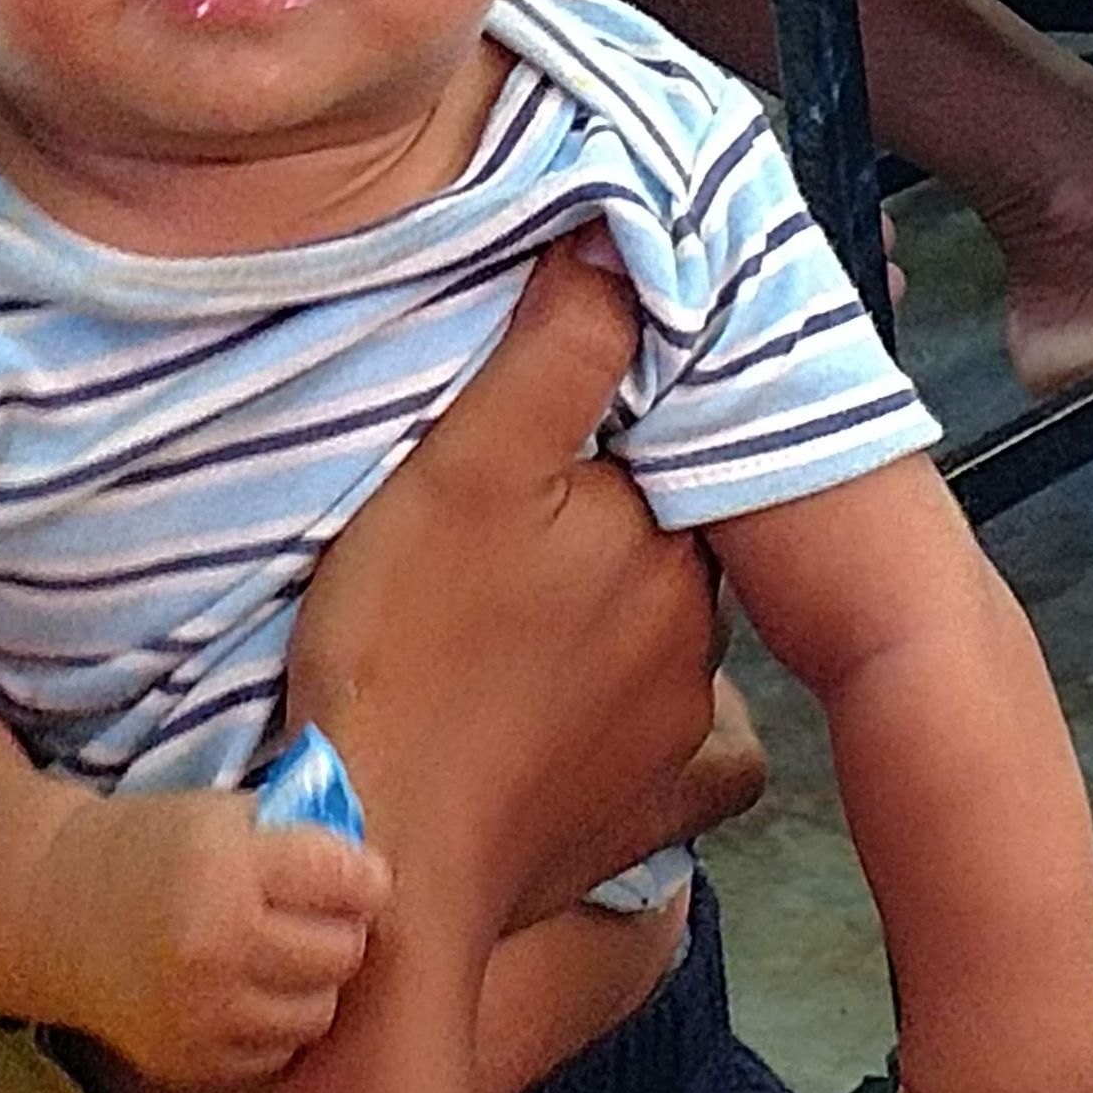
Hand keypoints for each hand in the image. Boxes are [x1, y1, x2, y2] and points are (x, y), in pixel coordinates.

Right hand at [38, 787, 390, 1086]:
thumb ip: (301, 832)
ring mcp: (202, 1015)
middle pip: (343, 952)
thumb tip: (374, 870)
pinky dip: (274, 1022)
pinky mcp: (191, 1062)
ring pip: (318, 1011)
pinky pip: (277, 1051)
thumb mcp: (221, 813)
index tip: (355, 872)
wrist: (54, 915)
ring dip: (312, 980)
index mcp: (227, 868)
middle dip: (341, 927)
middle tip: (317, 912)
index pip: (348, 880)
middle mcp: (217, 947)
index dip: (363, 874)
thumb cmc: (150, 848)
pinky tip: (244, 988)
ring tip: (281, 951)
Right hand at [286, 240, 722, 947]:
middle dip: (612, 521)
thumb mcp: (466, 468)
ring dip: (616, 615)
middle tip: (511, 528)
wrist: (390, 854)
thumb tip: (623, 238)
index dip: (610, 427)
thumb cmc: (409, 649)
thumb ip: (559, 349)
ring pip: (668, 632)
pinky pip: (686, 752)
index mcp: (666, 535)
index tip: (540, 437)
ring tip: (516, 617)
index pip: (666, 444)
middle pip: (666, 536)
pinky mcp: (655, 809)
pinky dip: (648, 727)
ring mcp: (684, 728)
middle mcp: (702, 629)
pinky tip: (589, 714)